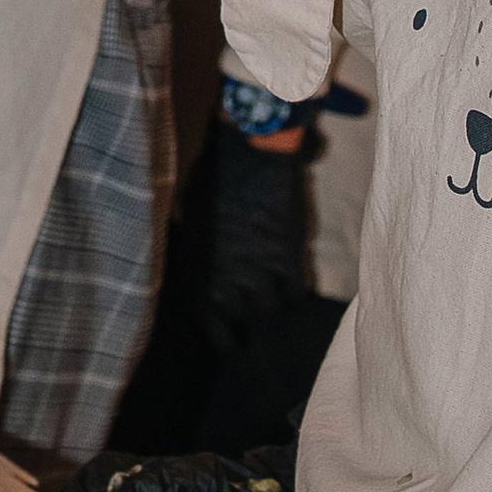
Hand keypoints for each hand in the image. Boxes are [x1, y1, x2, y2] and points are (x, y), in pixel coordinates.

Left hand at [183, 118, 311, 357]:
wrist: (248, 155)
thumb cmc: (214, 177)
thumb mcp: (193, 216)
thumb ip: (201, 248)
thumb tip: (208, 264)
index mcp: (196, 271)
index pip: (211, 325)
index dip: (225, 334)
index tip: (235, 336)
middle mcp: (224, 281)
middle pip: (245, 317)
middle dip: (252, 311)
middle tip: (259, 300)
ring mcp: (256, 274)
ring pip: (272, 308)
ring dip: (276, 299)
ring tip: (277, 287)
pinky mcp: (286, 261)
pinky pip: (296, 294)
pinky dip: (298, 289)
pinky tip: (296, 277)